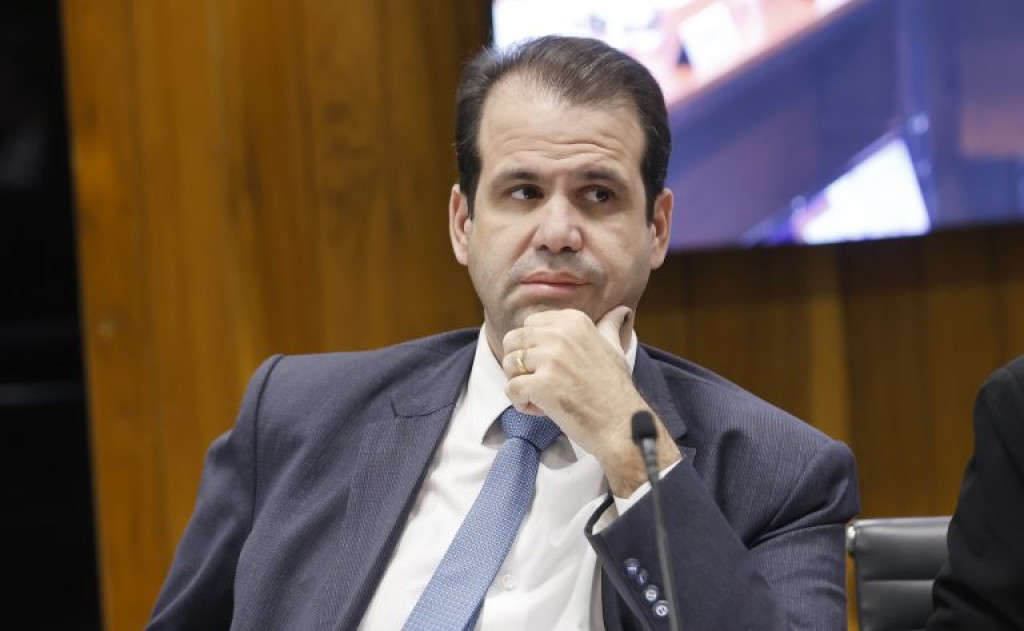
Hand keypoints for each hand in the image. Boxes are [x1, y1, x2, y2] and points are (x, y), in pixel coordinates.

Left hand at [501, 307, 680, 495]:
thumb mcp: (614, 348)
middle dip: (520, 364)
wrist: (621, 423)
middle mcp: (560, 334)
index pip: (529, 324)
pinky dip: (521, 403)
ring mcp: (550, 358)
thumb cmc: (615, 388)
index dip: (533, 347)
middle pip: (513, 341)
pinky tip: (542, 409)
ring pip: (508, 364)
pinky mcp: (541, 384)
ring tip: (543, 397)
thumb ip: (609, 326)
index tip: (552, 366)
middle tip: (541, 382)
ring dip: (520, 384)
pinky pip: (511, 389)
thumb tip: (621, 310)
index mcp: (573, 321)